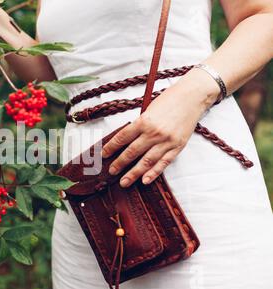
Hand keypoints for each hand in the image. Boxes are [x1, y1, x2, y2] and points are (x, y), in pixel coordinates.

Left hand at [101, 70, 218, 187]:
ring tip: (124, 182)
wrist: (193, 97)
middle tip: (111, 172)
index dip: (111, 147)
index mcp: (144, 121)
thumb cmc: (169, 100)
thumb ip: (139, 125)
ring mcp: (166, 141)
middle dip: (120, 163)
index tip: (103, 155)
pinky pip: (163, 163)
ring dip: (134, 173)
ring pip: (146, 161)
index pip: (122, 137)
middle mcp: (154, 132)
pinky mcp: (177, 147)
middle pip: (132, 152)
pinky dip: (153, 173)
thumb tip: (125, 141)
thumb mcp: (149, 109)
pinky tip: (144, 181)